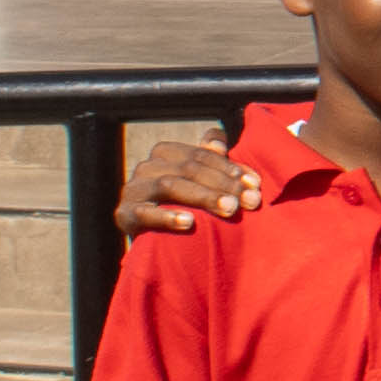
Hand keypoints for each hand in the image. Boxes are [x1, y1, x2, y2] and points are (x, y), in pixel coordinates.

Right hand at [122, 129, 263, 237]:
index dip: (230, 168)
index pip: (202, 155)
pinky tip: (189, 222)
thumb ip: (211, 159)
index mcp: (166, 153)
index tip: (255, 185)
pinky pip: (145, 213)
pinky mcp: (124, 214)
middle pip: (189, 169)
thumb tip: (219, 141)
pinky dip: (167, 216)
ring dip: (204, 197)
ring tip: (230, 209)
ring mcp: (134, 189)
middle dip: (224, 184)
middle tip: (249, 201)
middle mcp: (147, 166)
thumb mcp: (198, 181)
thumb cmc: (181, 205)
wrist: (149, 239)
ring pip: (171, 185)